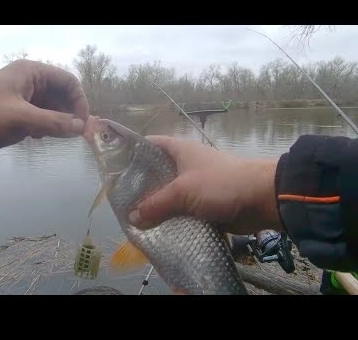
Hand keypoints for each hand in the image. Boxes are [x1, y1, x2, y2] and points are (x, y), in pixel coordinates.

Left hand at [0, 60, 88, 156]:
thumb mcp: (23, 120)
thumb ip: (55, 123)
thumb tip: (82, 127)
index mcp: (31, 73)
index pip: (68, 82)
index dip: (79, 102)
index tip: (82, 126)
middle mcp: (28, 81)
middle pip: (61, 94)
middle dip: (69, 113)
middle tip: (74, 136)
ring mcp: (19, 96)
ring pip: (50, 106)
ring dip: (56, 121)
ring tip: (54, 137)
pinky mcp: (12, 111)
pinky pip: (37, 115)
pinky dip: (43, 126)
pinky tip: (36, 137)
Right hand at [128, 136, 281, 234]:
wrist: (261, 199)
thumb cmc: (220, 184)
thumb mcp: (183, 191)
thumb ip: (156, 204)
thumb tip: (133, 218)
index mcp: (178, 150)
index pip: (147, 145)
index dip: (130, 154)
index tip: (114, 169)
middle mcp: (183, 165)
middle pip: (154, 174)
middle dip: (139, 188)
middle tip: (120, 203)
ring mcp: (193, 185)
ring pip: (167, 195)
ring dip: (155, 208)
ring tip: (134, 221)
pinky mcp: (202, 203)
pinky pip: (180, 210)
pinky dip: (170, 219)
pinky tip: (156, 230)